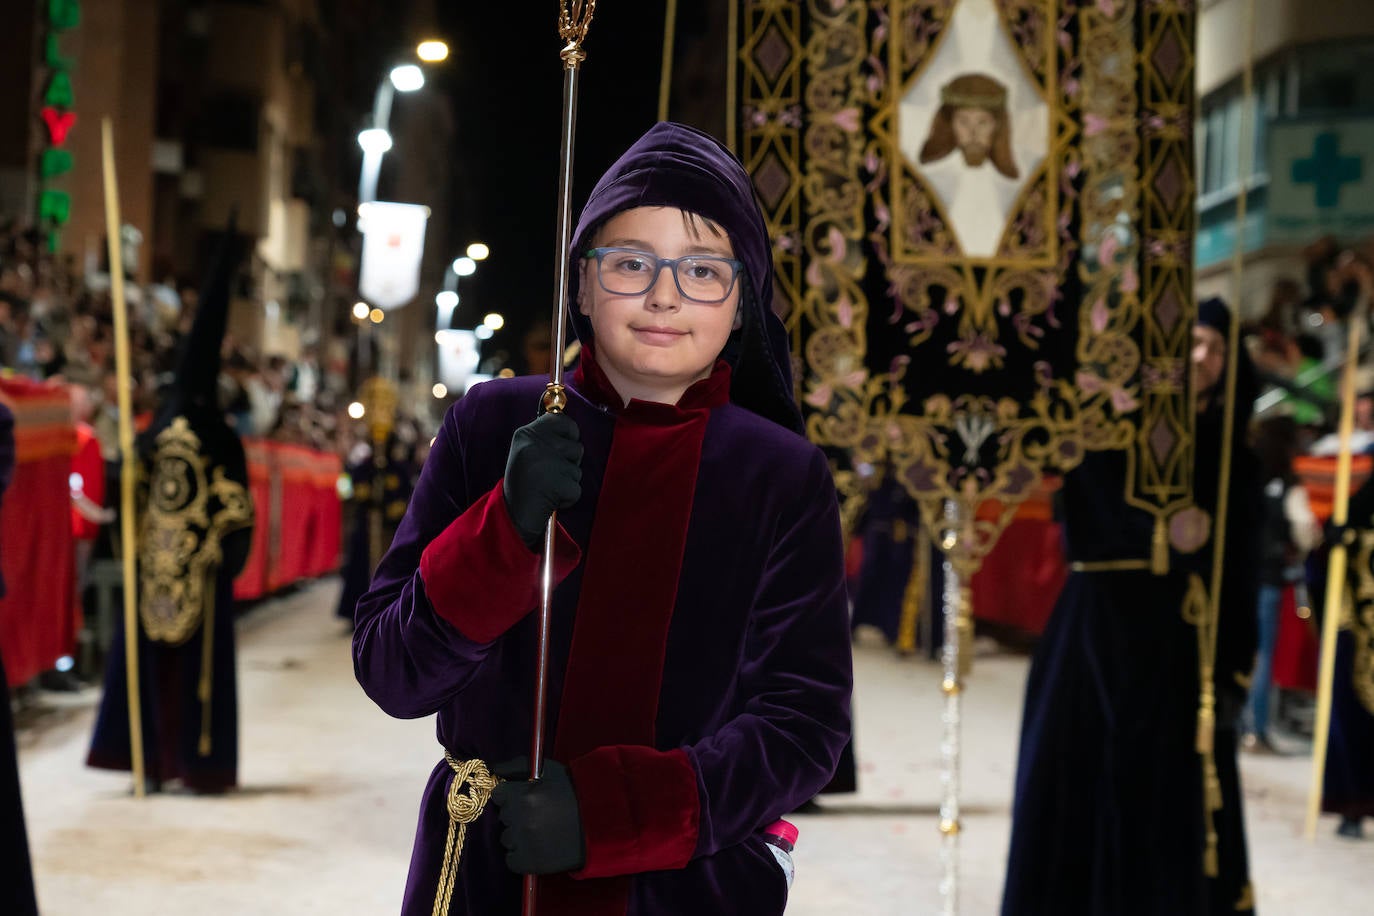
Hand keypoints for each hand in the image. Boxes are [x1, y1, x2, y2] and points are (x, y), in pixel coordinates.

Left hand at [489, 757, 585, 874]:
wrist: (599, 823)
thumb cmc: (574, 792)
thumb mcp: (548, 770)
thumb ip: (517, 765)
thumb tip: (495, 769)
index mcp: (521, 794)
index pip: (498, 796)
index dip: (511, 796)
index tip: (525, 799)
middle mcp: (519, 818)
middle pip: (503, 817)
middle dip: (517, 815)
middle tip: (539, 815)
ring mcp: (523, 842)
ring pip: (507, 839)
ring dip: (519, 836)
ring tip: (542, 832)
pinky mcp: (529, 863)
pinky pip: (512, 860)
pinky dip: (522, 856)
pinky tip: (539, 848)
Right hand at [503, 412, 581, 549]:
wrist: (511, 514)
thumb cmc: (523, 483)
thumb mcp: (526, 452)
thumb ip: (546, 438)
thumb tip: (572, 428)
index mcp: (526, 434)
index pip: (561, 420)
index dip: (570, 433)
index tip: (566, 443)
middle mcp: (535, 445)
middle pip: (577, 447)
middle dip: (570, 463)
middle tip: (550, 474)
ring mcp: (546, 464)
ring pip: (578, 470)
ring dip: (568, 481)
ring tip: (548, 487)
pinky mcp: (557, 484)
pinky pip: (577, 489)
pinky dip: (568, 498)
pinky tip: (551, 500)